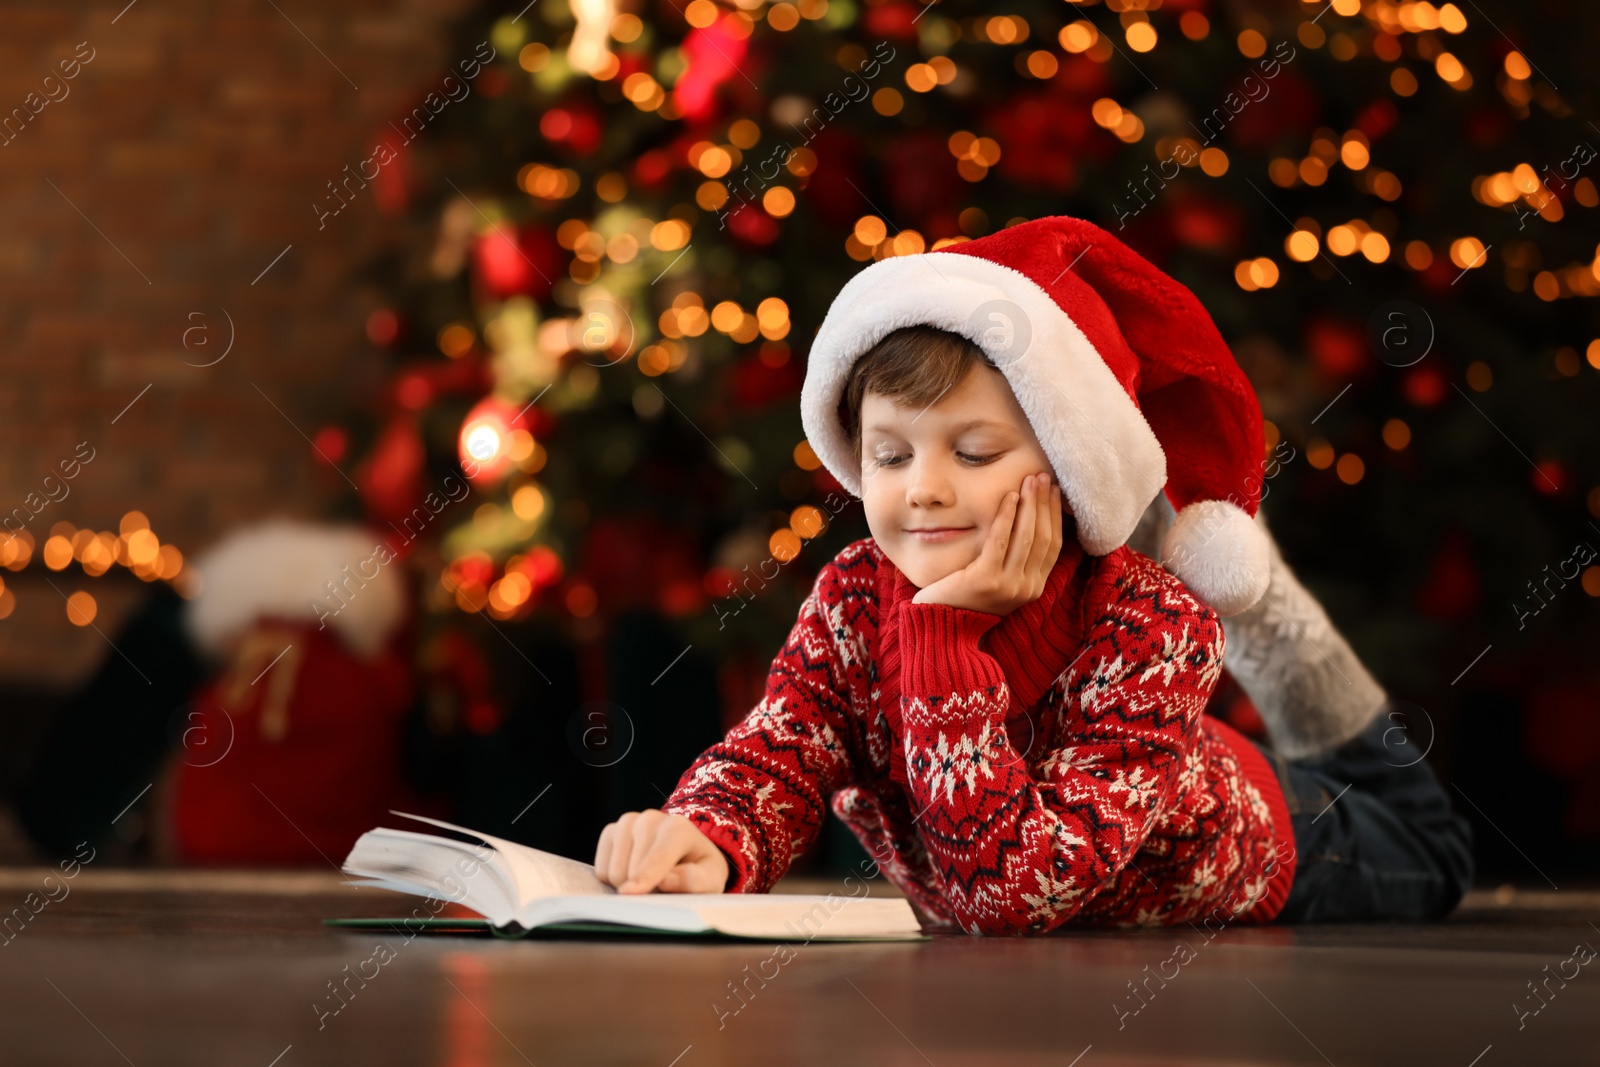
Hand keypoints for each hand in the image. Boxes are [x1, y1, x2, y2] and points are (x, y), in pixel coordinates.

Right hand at [593, 808, 730, 893]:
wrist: (684, 853)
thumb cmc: (699, 870)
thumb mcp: (710, 879)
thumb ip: (695, 880)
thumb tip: (667, 880)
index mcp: (678, 828)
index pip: (658, 857)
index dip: (645, 877)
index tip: (630, 893)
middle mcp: (650, 819)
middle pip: (632, 870)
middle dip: (643, 889)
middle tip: (661, 889)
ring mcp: (627, 823)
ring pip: (614, 872)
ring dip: (629, 885)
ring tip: (649, 879)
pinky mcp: (610, 832)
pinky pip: (601, 870)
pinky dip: (615, 880)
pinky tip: (633, 872)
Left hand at [911, 471, 1063, 615]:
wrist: (940, 625)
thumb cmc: (965, 597)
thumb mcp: (998, 580)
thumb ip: (1015, 561)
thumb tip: (1028, 522)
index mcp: (1033, 589)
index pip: (1053, 547)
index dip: (1055, 517)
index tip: (1054, 493)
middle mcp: (1026, 589)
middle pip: (1043, 538)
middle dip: (1045, 504)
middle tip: (1044, 478)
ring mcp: (1007, 586)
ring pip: (1026, 537)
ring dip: (1030, 505)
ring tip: (1029, 481)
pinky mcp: (986, 580)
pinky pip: (1000, 541)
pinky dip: (1006, 516)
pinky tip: (1008, 497)